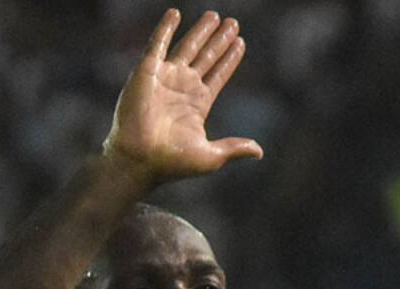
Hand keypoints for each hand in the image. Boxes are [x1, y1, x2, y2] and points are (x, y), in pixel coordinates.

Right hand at [103, 9, 262, 180]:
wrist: (140, 159)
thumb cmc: (172, 162)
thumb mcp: (211, 156)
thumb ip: (234, 147)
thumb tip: (259, 151)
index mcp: (198, 104)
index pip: (218, 75)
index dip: (229, 59)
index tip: (241, 43)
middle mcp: (183, 88)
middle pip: (207, 57)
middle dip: (220, 40)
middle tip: (234, 23)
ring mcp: (165, 78)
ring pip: (187, 47)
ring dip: (201, 31)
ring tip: (215, 15)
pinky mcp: (147, 71)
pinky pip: (157, 44)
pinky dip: (165, 28)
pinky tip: (175, 13)